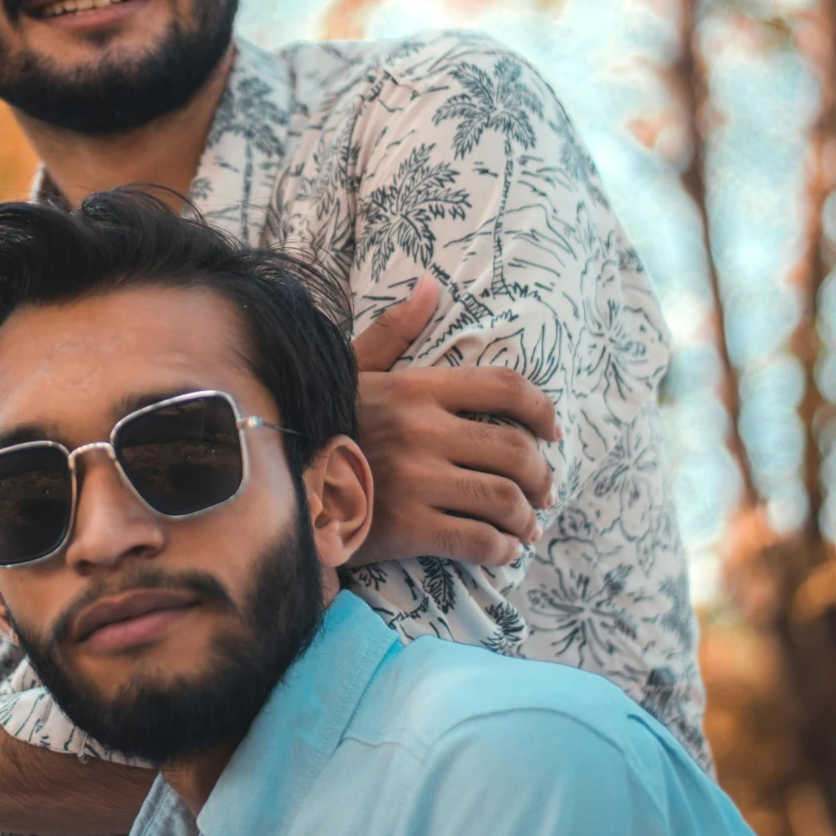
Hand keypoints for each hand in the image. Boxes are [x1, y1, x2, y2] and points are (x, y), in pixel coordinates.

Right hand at [348, 277, 558, 569]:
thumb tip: (430, 284)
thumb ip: (394, 331)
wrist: (281, 488)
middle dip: (542, 477)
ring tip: (527, 527)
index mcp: (416, 388)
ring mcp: (415, 480)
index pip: (504, 387)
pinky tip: (503, 551)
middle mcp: (422, 430)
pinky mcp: (406, 526)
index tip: (554, 432)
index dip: (542, 410)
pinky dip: (501, 550)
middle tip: (545, 493)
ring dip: (527, 519)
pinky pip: (477, 540)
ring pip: (504, 499)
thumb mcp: (352, 371)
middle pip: (515, 450)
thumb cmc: (322, 427)